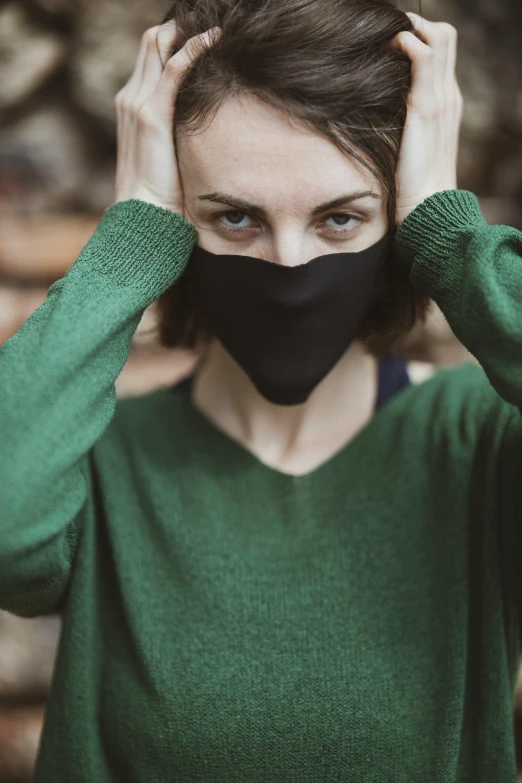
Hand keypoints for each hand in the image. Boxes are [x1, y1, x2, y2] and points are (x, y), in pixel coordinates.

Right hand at [114, 21, 221, 214]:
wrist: (143, 214)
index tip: (201, 33)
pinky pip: (173, 69)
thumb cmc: (159, 193)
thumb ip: (175, 133)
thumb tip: (199, 129)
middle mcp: (130, 98)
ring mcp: (138, 103)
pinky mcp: (152, 114)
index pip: (150, 58)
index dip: (173, 40)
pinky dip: (193, 49)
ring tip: (215, 26)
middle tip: (209, 21)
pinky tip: (212, 40)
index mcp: (132, 106)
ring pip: (159, 47)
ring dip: (187, 31)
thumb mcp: (166, 155)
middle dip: (179, 27)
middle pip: (152, 43)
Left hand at [391, 13, 463, 225]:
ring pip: (439, 37)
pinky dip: (408, 41)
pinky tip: (390, 46)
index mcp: (446, 102)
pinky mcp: (426, 108)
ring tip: (386, 36)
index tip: (391, 38)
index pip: (443, 49)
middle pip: (445, 35)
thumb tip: (377, 104)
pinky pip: (424, 57)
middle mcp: (447, 95)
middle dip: (416, 23)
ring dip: (411, 27)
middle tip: (387, 32)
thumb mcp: (408, 143)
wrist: (426, 206)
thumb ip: (402, 120)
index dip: (420, 34)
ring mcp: (440, 99)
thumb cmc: (411, 181)